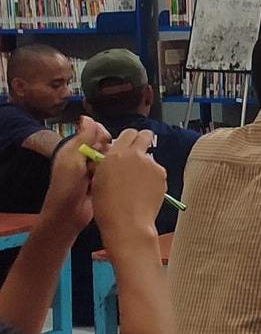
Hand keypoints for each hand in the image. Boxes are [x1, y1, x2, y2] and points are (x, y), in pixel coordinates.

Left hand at [42, 116, 112, 233]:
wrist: (68, 216)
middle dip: (111, 151)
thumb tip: (88, 117)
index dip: (104, 137)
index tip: (107, 144)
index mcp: (75, 149)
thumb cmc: (66, 187)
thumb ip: (83, 139)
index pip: (96, 133)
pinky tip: (122, 176)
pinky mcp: (103, 182)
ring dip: (115, 163)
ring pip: (112, 159)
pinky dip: (118, 173)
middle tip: (108, 162)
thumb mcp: (73, 160)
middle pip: (106, 146)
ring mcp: (94, 171)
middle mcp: (85, 158)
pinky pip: (114, 172)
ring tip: (116, 170)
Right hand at [91, 129, 166, 247]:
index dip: (128, 139)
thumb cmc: (107, 205)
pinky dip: (153, 177)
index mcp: (115, 154)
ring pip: (150, 156)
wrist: (127, 222)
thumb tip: (112, 155)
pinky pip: (157, 170)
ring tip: (137, 183)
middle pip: (145, 135)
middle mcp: (135, 154)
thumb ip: (107, 162)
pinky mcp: (161, 174)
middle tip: (138, 154)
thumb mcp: (98, 178)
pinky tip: (145, 190)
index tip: (127, 146)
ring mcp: (150, 164)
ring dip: (146, 163)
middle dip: (142, 141)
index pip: (128, 132)